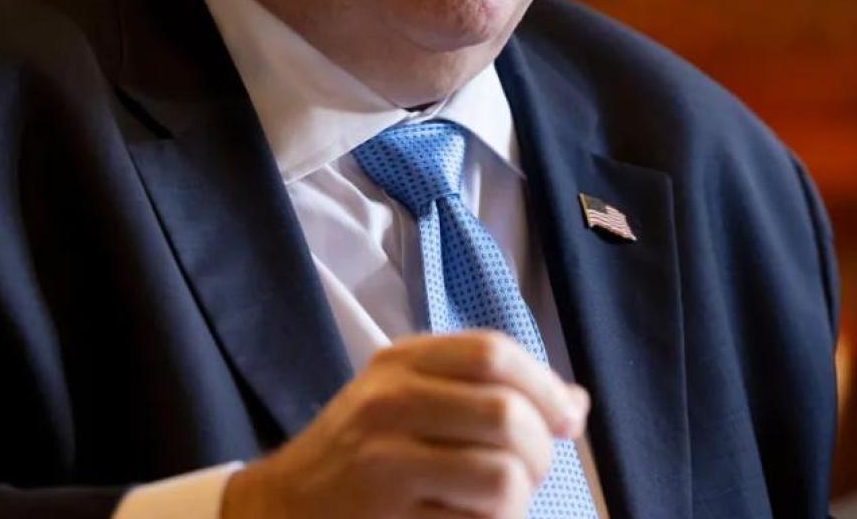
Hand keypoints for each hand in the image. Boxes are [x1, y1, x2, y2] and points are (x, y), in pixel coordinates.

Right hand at [221, 330, 588, 518]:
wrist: (282, 508)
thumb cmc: (358, 453)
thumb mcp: (406, 398)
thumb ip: (484, 391)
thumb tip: (574, 404)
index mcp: (398, 364)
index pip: (493, 353)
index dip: (544, 387)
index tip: (563, 420)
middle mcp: (388, 404)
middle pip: (507, 415)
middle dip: (538, 452)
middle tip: (524, 472)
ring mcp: (385, 465)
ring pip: (503, 478)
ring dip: (517, 501)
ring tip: (492, 504)